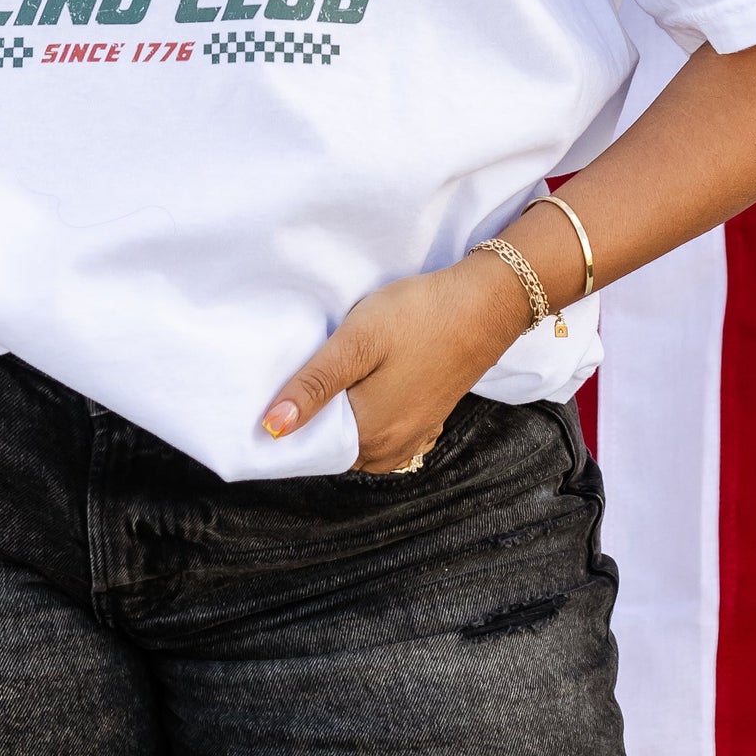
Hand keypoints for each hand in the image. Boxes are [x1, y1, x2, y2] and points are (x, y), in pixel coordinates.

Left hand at [261, 253, 532, 471]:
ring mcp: (413, 439)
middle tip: (306, 371)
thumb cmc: (417, 318)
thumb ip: (314, 386)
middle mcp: (390, 450)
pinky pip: (384, 430)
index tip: (278, 387)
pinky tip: (368, 382)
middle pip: (335, 443)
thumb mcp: (356, 342)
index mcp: (369, 436)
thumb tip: (272, 428)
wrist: (483, 306)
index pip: (311, 445)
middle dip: (317, 416)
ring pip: (359, 438)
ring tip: (336, 373)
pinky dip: (370, 413)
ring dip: (345, 413)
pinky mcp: (427, 422)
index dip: (291, 418)